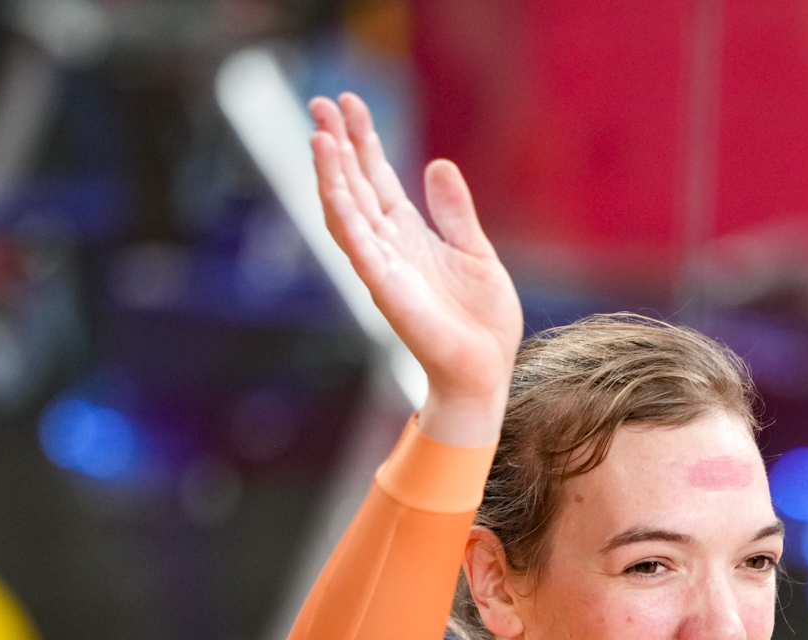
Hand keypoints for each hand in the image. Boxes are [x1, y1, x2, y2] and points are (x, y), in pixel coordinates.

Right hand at [310, 94, 521, 436]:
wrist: (487, 370)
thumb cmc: (482, 321)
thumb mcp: (476, 252)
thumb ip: (455, 212)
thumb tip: (438, 164)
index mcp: (409, 235)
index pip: (377, 178)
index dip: (363, 141)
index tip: (348, 101)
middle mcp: (389, 248)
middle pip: (355, 186)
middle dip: (338, 145)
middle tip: (320, 101)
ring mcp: (384, 269)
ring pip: (347, 213)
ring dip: (331, 176)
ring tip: (320, 135)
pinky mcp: (388, 293)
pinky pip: (360, 251)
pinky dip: (346, 220)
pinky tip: (335, 190)